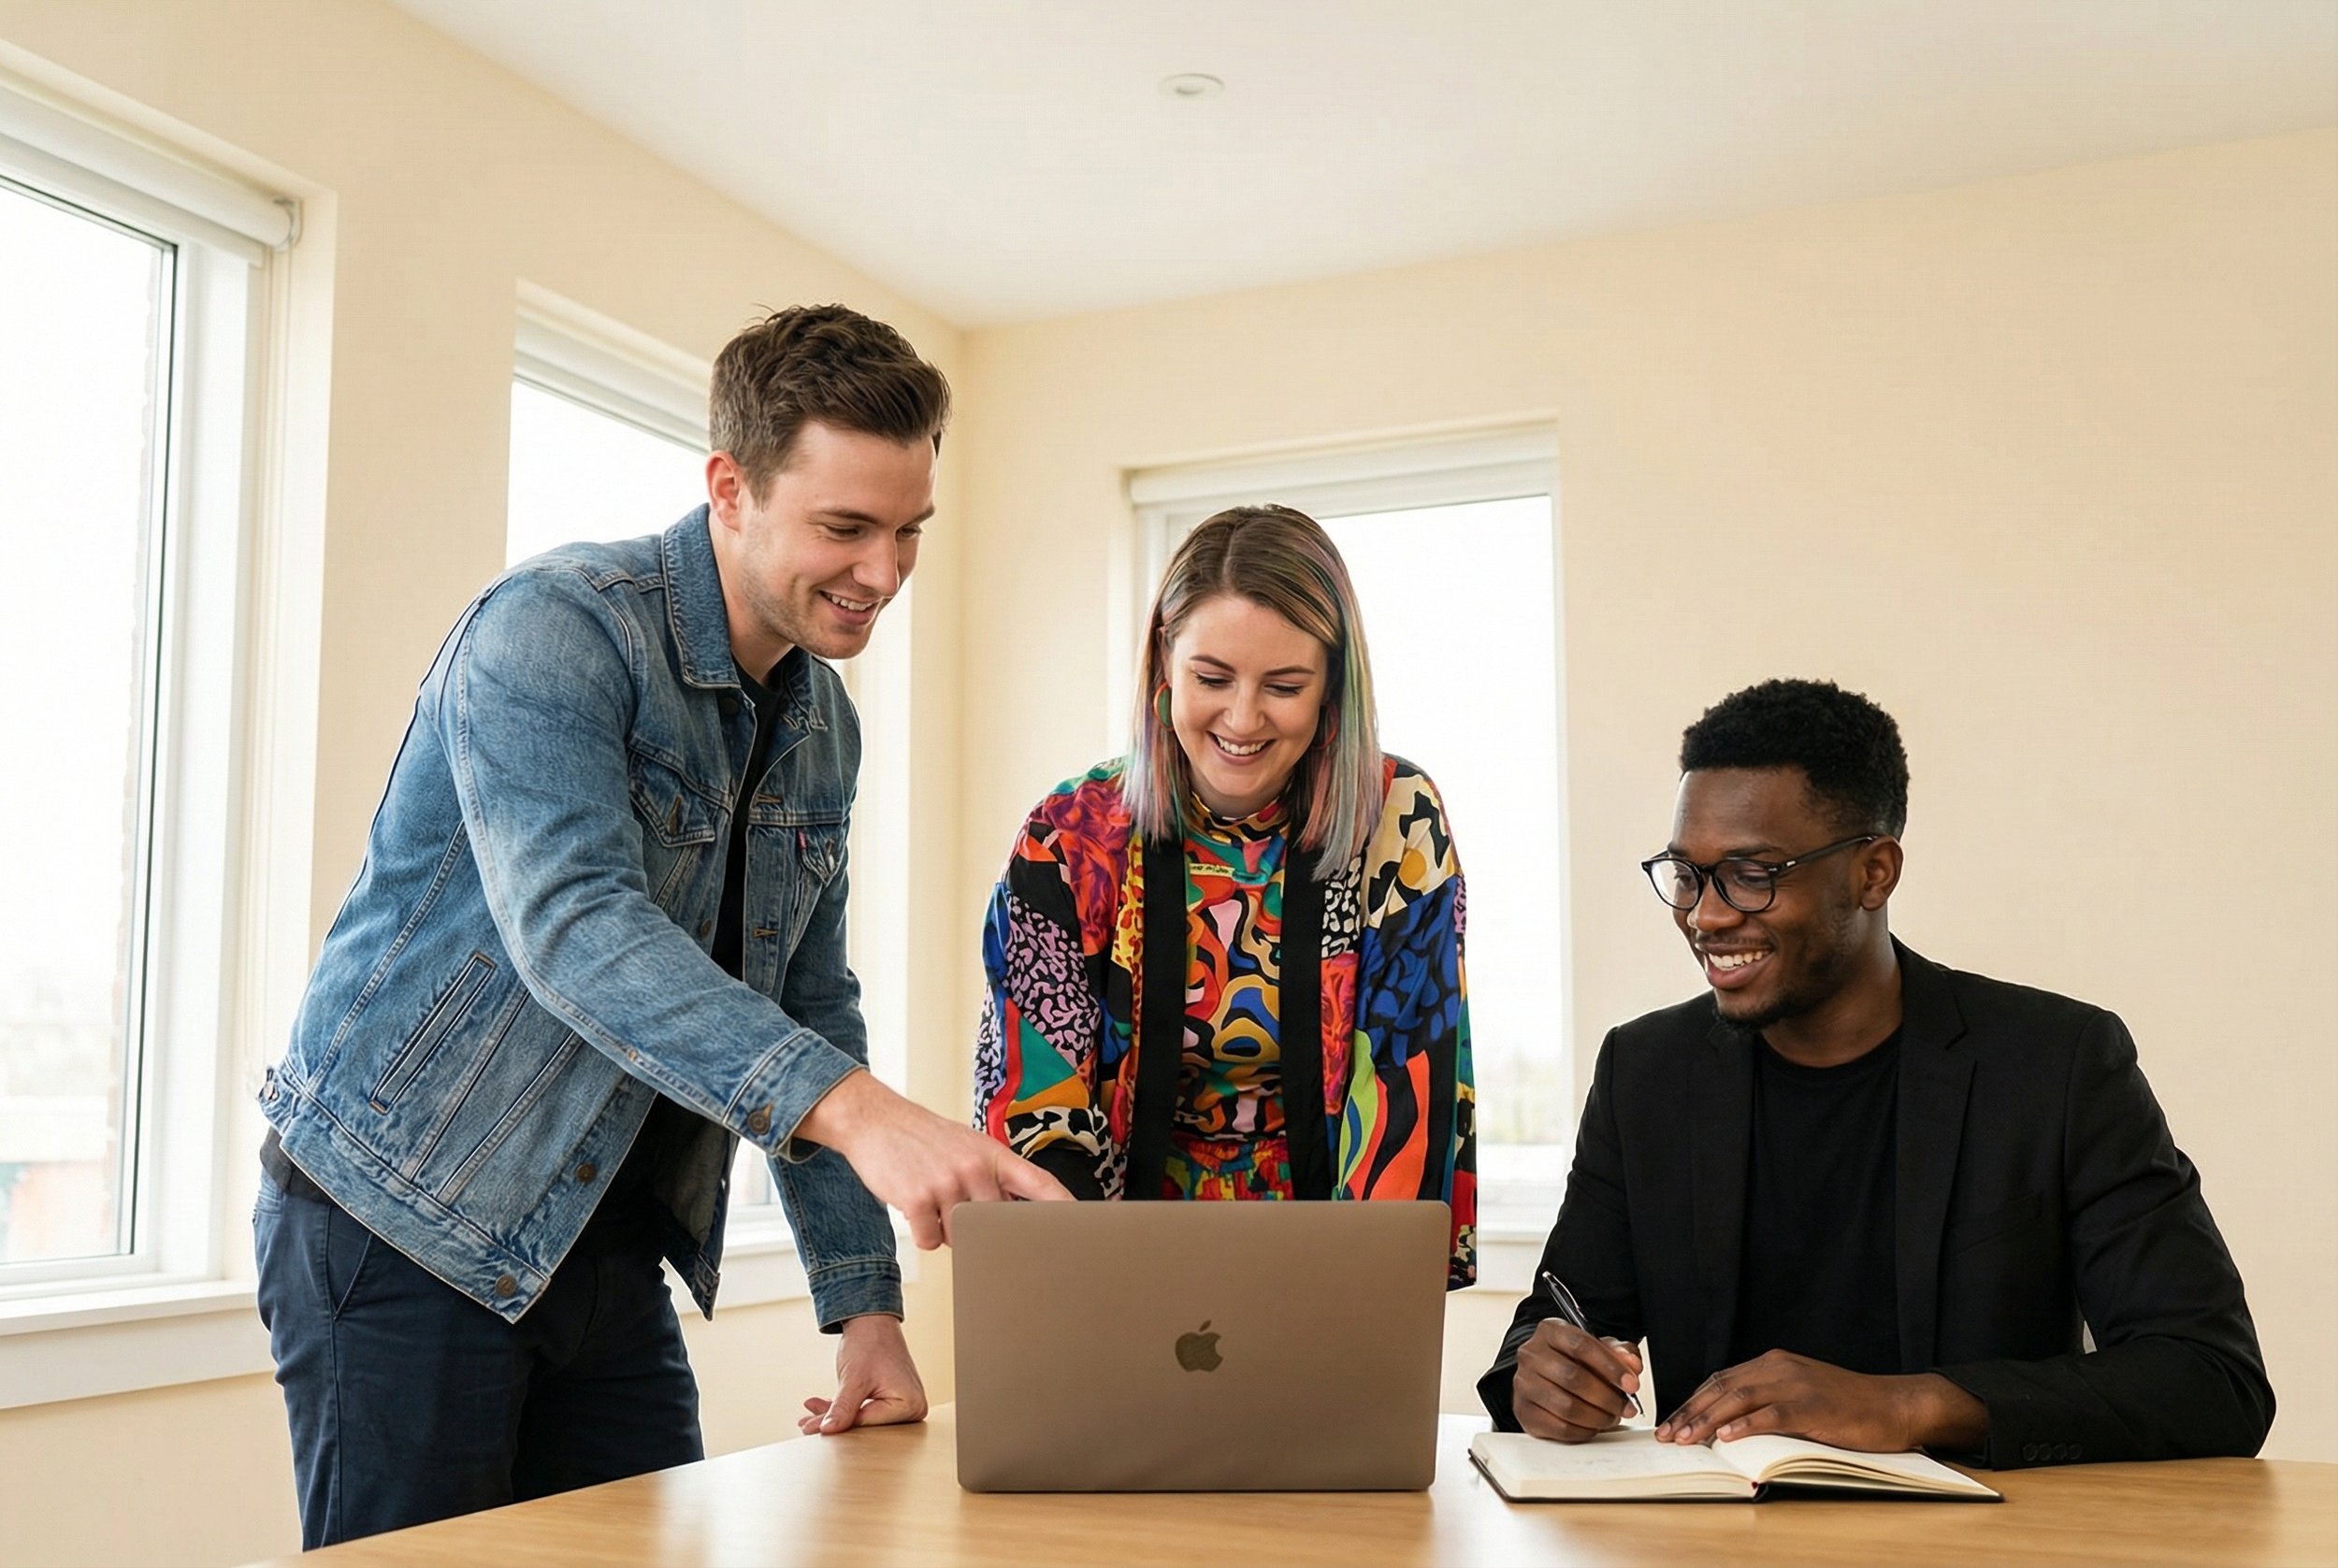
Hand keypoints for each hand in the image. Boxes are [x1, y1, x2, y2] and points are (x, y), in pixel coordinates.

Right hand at [794, 1069, 1071, 1247]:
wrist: (875, 1119)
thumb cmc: (924, 1137)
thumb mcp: (967, 1146)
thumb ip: (993, 1177)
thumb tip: (1012, 1219)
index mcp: (993, 1154)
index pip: (1041, 1185)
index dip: (1065, 1209)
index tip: (1084, 1228)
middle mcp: (975, 1167)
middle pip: (995, 1224)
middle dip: (978, 1227)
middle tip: (955, 1205)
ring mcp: (947, 1183)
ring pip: (960, 1235)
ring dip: (946, 1228)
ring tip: (932, 1199)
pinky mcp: (917, 1198)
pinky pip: (931, 1240)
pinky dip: (923, 1233)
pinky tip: (913, 1206)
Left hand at [798, 1314, 926, 1435]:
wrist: (872, 1318)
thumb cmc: (870, 1342)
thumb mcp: (854, 1380)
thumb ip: (842, 1408)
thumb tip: (828, 1431)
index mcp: (911, 1404)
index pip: (869, 1423)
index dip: (839, 1424)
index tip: (811, 1428)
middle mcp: (913, 1406)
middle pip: (866, 1422)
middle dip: (835, 1421)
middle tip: (806, 1425)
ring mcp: (903, 1402)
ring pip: (861, 1416)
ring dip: (835, 1415)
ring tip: (808, 1418)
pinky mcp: (891, 1397)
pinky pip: (864, 1408)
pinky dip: (843, 1407)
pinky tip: (819, 1406)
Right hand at [1511, 1318, 1644, 1441]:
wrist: (1544, 1376)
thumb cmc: (1574, 1361)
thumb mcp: (1599, 1348)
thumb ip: (1619, 1353)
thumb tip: (1632, 1365)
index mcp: (1550, 1331)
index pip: (1581, 1345)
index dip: (1610, 1367)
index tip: (1631, 1384)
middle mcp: (1531, 1354)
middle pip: (1573, 1378)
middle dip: (1608, 1397)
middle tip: (1627, 1407)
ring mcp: (1523, 1384)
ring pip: (1567, 1407)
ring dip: (1598, 1417)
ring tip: (1611, 1417)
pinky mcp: (1524, 1411)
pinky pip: (1559, 1427)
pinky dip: (1583, 1431)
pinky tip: (1593, 1426)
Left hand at [1655, 1351, 1985, 1451]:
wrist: (1895, 1405)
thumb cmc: (1847, 1408)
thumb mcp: (1799, 1398)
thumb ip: (1766, 1403)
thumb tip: (1726, 1426)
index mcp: (1773, 1364)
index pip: (1720, 1380)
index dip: (1693, 1401)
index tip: (1672, 1422)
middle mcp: (1779, 1367)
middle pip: (1722, 1387)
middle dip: (1691, 1412)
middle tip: (1668, 1435)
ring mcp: (1797, 1383)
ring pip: (1740, 1398)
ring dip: (1709, 1419)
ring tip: (1687, 1438)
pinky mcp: (1814, 1404)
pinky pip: (1773, 1413)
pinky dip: (1747, 1424)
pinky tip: (1727, 1435)